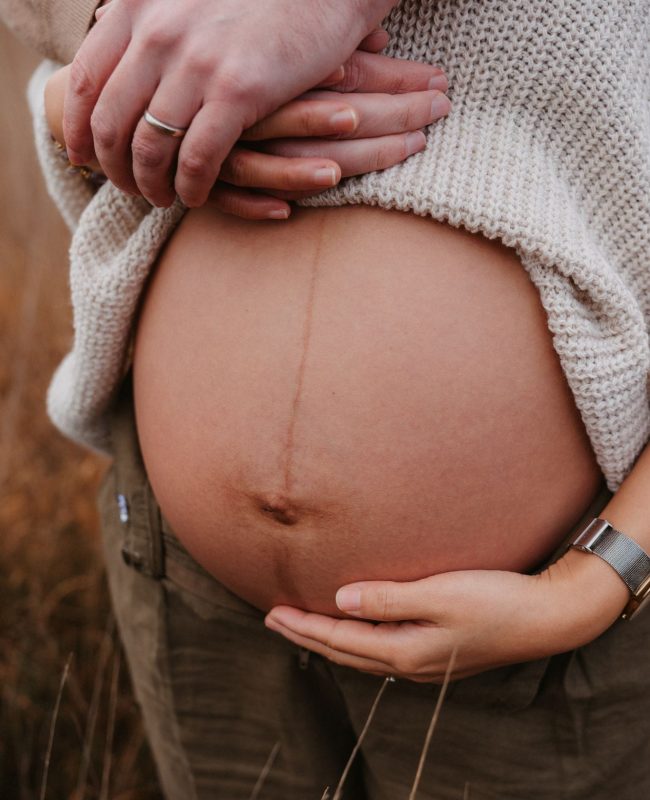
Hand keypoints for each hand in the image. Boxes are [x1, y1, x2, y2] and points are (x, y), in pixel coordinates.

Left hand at [62, 0, 422, 206]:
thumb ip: (147, 19)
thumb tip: (108, 35)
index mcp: (138, 9)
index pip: (85, 82)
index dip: (78, 130)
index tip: (82, 158)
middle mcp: (158, 35)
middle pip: (112, 124)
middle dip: (114, 168)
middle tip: (127, 187)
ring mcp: (197, 64)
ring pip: (151, 148)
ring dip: (151, 184)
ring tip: (161, 197)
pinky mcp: (238, 93)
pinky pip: (197, 159)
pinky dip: (191, 187)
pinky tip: (194, 196)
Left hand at [265, 549, 629, 681]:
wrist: (546, 616)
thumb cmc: (495, 600)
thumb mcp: (439, 594)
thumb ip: (387, 598)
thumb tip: (340, 599)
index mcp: (404, 651)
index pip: (339, 640)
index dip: (303, 626)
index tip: (273, 612)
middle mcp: (410, 662)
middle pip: (344, 651)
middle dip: (307, 635)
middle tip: (275, 620)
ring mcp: (425, 661)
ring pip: (362, 653)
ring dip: (330, 639)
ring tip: (306, 626)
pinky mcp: (438, 651)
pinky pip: (381, 649)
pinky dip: (357, 639)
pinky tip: (357, 629)